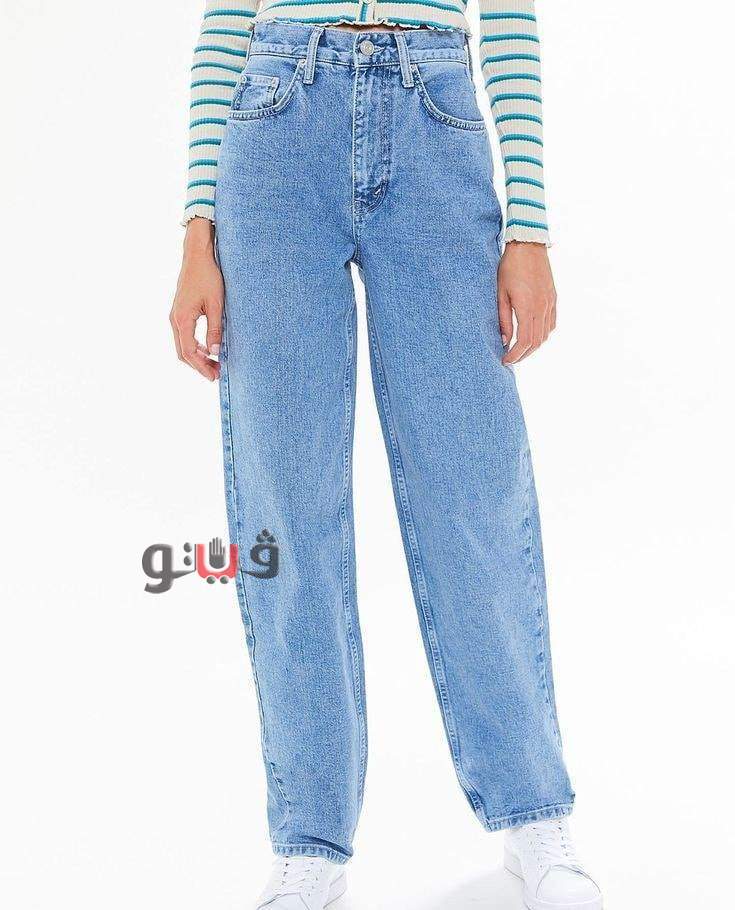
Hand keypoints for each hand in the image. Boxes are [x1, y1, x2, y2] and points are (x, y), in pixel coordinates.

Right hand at [170, 217, 223, 380]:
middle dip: (199, 366)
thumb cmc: (208, 277)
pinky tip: (209, 348)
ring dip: (198, 357)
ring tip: (215, 364)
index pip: (189, 352)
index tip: (214, 376)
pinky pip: (184, 335)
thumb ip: (215, 329)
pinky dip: (195, 346)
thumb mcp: (216, 305)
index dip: (201, 367)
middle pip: (183, 353)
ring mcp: (175, 316)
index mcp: (182, 319)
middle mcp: (175, 319)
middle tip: (216, 374)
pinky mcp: (180, 312)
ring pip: (183, 345)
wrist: (197, 256)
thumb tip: (217, 352)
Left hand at [497, 241, 556, 364]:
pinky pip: (551, 323)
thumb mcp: (501, 294)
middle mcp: (542, 308)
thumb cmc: (510, 267)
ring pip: (545, 335)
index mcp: (527, 307)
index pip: (524, 341)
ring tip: (520, 350)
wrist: (528, 245)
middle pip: (536, 342)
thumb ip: (503, 319)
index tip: (505, 360)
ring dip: (533, 347)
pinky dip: (543, 335)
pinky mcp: (553, 298)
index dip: (515, 355)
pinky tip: (533, 336)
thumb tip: (505, 341)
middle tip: (510, 359)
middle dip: (523, 355)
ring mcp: (550, 303)